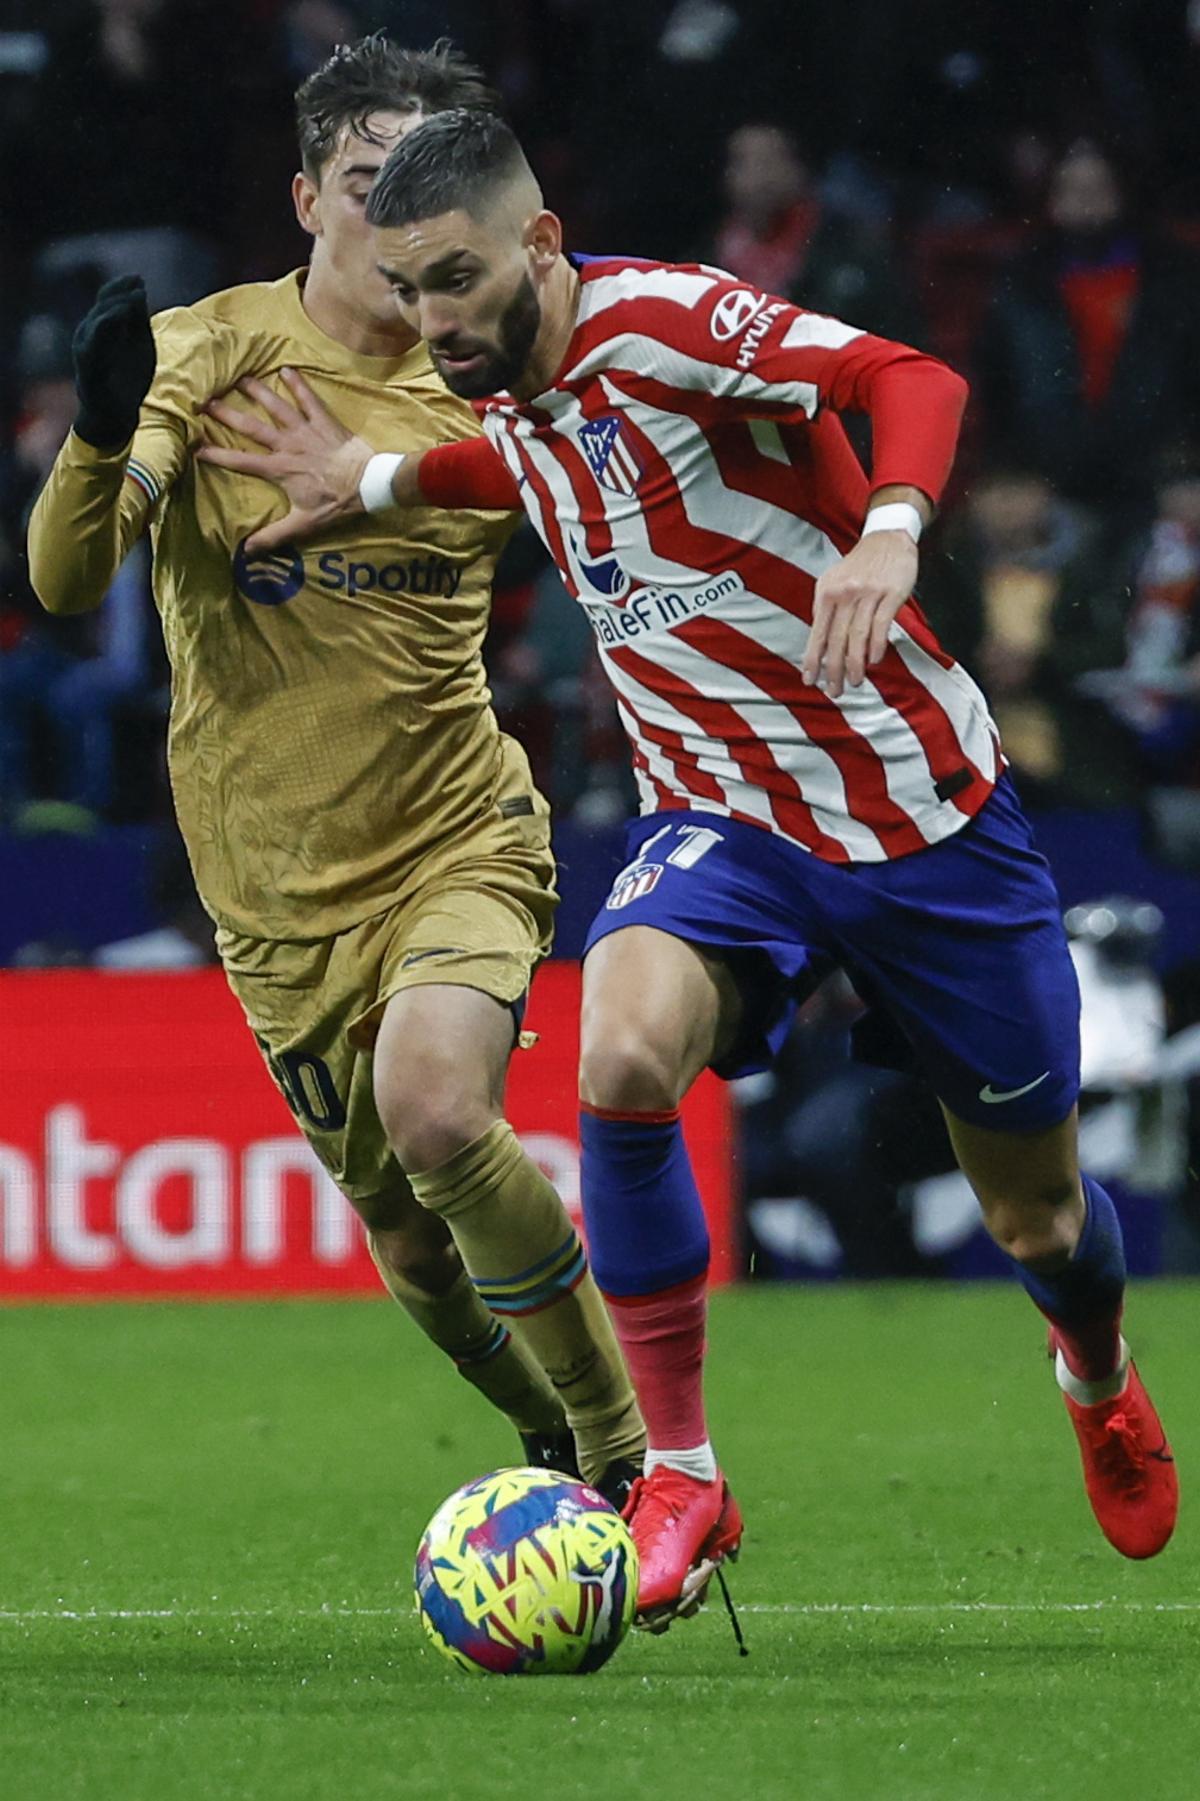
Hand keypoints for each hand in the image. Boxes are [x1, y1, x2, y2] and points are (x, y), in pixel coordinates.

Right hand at [72, 274, 156, 448]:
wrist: (116, 414)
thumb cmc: (128, 378)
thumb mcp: (139, 345)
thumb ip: (137, 321)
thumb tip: (139, 291)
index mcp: (100, 328)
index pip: (107, 300)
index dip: (121, 287)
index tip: (139, 279)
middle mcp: (87, 335)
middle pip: (101, 308)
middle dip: (119, 294)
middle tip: (138, 285)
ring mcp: (84, 352)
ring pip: (95, 323)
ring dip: (113, 307)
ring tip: (132, 298)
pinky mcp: (86, 369)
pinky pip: (92, 346)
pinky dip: (104, 329)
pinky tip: (117, 318)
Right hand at [197, 368, 373, 553]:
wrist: (368, 485)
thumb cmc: (335, 505)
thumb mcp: (302, 524)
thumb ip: (273, 536)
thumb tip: (246, 552)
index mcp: (278, 469)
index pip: (240, 461)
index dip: (217, 454)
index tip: (196, 448)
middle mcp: (286, 445)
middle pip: (250, 426)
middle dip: (226, 413)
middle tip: (205, 399)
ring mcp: (305, 430)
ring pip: (276, 406)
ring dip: (256, 391)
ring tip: (238, 376)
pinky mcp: (324, 421)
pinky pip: (309, 399)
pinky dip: (299, 384)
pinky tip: (287, 369)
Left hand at [801, 530, 917, 698]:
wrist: (887, 538)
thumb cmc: (859, 566)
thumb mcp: (833, 581)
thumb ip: (825, 609)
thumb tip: (819, 643)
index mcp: (826, 593)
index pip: (818, 633)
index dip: (813, 659)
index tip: (810, 681)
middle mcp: (844, 594)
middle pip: (837, 639)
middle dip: (834, 669)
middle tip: (834, 691)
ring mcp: (868, 594)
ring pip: (858, 636)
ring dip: (855, 664)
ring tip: (854, 682)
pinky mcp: (891, 594)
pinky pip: (881, 625)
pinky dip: (876, 646)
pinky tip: (874, 661)